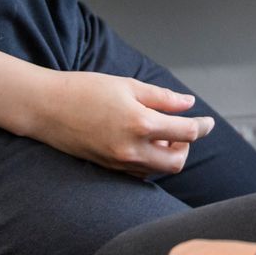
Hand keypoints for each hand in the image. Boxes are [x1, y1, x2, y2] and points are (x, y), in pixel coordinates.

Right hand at [20, 70, 213, 177]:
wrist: (47, 107)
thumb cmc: (85, 90)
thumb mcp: (128, 85)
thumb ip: (162, 97)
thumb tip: (188, 104)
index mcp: (140, 123)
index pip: (186, 132)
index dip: (202, 127)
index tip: (208, 123)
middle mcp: (132, 149)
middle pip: (176, 161)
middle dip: (186, 146)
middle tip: (181, 129)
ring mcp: (119, 162)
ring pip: (158, 168)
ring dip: (166, 153)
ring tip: (157, 130)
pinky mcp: (109, 167)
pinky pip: (139, 171)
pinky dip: (149, 159)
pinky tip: (141, 140)